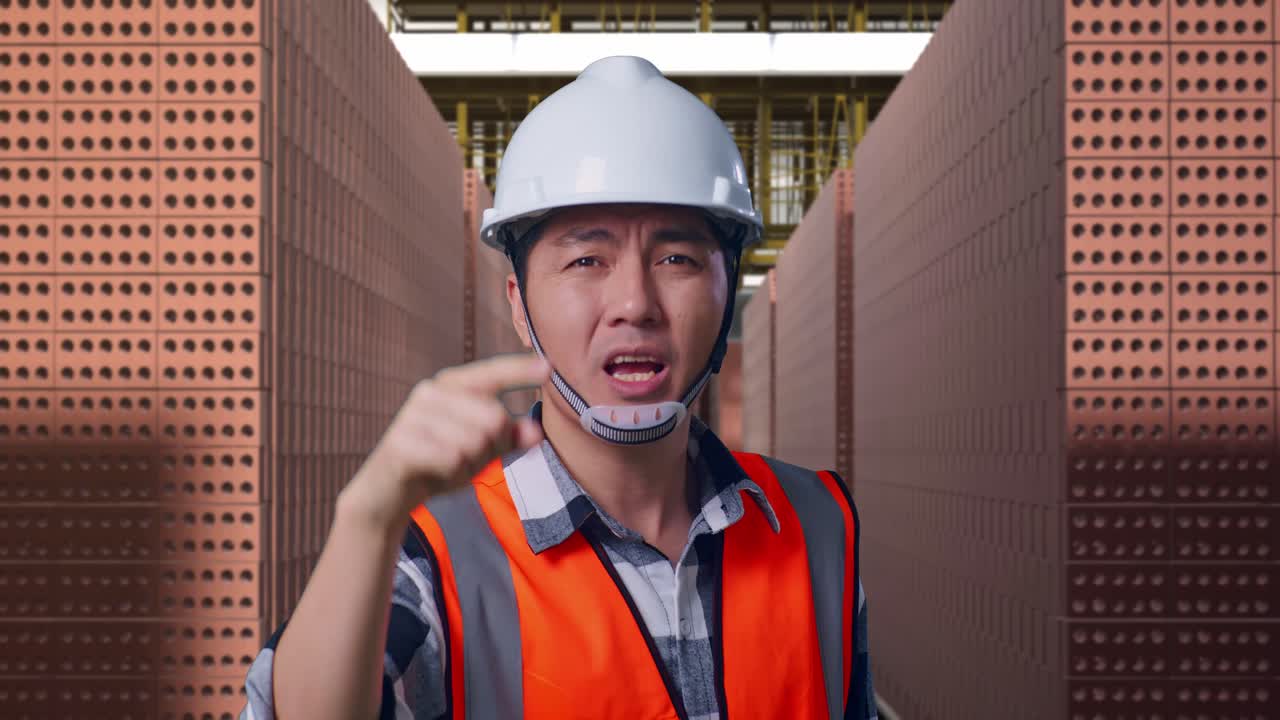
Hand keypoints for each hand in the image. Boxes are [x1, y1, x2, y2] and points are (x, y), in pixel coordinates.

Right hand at [341, 353, 550, 531]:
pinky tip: (435, 472)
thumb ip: (509, 439)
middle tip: (467, 458)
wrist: (387, 492)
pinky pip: (451, 459)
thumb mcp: (480, 451)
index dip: (520, 371)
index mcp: (451, 386)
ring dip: (469, 464)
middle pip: (494, 418)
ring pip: (474, 442)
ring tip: (448, 465)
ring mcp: (413, 415)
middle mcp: (430, 392)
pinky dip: (452, 473)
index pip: (493, 374)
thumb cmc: (438, 462)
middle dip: (491, 447)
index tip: (549, 367)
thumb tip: (537, 432)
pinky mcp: (401, 442)